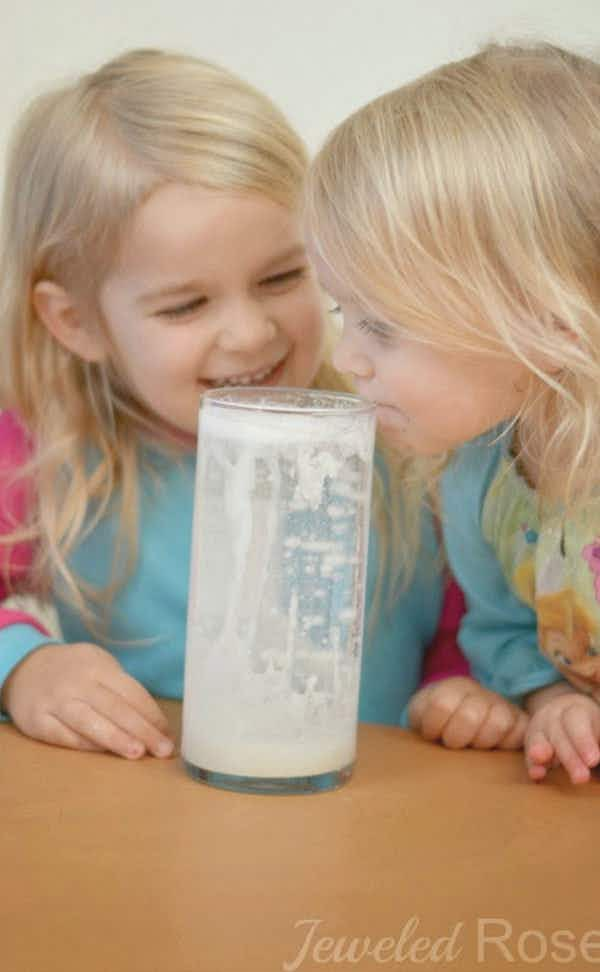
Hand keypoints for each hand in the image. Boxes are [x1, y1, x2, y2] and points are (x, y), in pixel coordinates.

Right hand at [1, 642, 174, 758]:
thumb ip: (122, 690)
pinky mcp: (37, 721)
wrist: (26, 669)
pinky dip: (86, 745)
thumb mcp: (99, 666)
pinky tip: (104, 753)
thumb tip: (155, 722)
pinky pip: (65, 736)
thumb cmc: (76, 672)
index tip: (168, 733)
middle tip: (163, 749)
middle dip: (142, 730)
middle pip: (114, 708)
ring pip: (89, 722)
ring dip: (116, 738)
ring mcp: (55, 702)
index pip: (131, 692)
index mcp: (98, 667)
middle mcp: (77, 683)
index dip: (151, 714)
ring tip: (138, 753)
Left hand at [409, 676, 527, 749]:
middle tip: (453, 744)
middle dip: (456, 737)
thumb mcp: (420, 715)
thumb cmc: (435, 722)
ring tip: (473, 747)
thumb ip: (420, 715)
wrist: (460, 724)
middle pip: (469, 716)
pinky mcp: (520, 723)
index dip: (433, 727)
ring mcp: (502, 706)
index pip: (441, 705)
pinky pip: (519, 734)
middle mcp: (480, 692)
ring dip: (481, 742)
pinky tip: (493, 749)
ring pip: (497, 723)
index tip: (431, 734)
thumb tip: (429, 731)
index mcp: (452, 687)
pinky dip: (506, 744)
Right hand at [525, 683, 599, 783]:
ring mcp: (539, 729)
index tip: (593, 760)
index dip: (583, 740)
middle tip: (581, 778)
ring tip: (542, 771)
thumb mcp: (596, 727)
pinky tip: (536, 774)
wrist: (563, 712)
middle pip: (559, 735)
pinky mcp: (530, 744)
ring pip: (539, 741)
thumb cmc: (588, 724)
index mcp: (576, 709)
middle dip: (569, 757)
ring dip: (542, 756)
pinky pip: (528, 754)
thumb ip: (595, 740)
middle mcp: (553, 716)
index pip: (577, 720)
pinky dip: (532, 765)